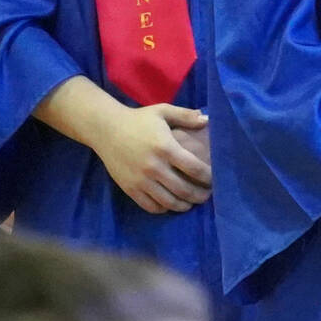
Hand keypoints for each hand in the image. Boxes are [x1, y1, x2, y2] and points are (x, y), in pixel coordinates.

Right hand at [96, 104, 212, 214]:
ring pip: (169, 202)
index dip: (208, 177)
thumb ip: (186, 115)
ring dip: (184, 205)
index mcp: (166, 147)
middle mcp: (154, 167)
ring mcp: (141, 180)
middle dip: (200, 195)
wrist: (105, 129)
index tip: (214, 180)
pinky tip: (170, 204)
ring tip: (191, 202)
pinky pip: (151, 206)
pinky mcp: (130, 188)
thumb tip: (207, 120)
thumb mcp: (163, 111)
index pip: (194, 169)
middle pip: (184, 189)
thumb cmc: (138, 119)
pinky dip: (164, 209)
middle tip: (207, 195)